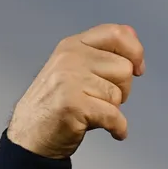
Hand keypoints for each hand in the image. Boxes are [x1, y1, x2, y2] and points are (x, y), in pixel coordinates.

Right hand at [7, 24, 145, 158]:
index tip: (138, 68)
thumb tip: (132, 33)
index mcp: (72, 45)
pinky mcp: (72, 104)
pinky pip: (114, 116)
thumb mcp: (75, 68)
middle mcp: (70, 58)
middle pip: (124, 69)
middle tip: (101, 100)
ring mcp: (69, 80)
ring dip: (113, 110)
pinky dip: (118, 128)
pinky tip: (114, 132)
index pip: (115, 33)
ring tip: (92, 113)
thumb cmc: (56, 104)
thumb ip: (103, 51)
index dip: (135, 51)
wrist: (29, 135)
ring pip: (118, 94)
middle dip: (122, 89)